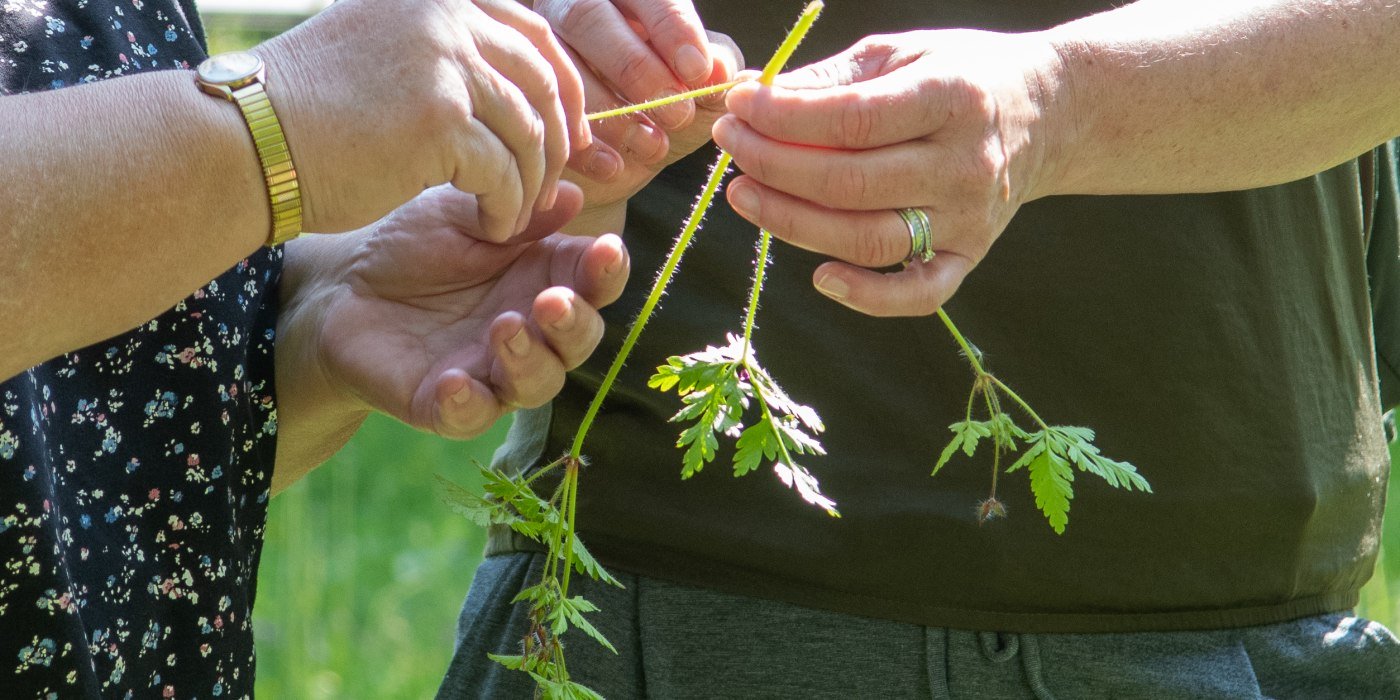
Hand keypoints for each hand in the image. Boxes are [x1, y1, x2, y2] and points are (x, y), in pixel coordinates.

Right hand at [256, 0, 587, 240]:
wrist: (245, 138)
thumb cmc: (307, 107)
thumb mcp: (381, 47)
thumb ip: (439, 49)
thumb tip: (511, 86)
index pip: (532, 34)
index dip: (562, 86)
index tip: (568, 130)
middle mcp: (447, 17)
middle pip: (542, 81)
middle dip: (560, 137)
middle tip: (557, 180)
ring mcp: (446, 65)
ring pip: (530, 133)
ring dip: (532, 182)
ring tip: (514, 212)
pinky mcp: (441, 121)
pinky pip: (505, 174)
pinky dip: (507, 208)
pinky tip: (491, 226)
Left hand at [303, 184, 627, 438]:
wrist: (339, 288)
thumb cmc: (411, 245)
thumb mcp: (458, 215)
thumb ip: (513, 212)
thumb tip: (570, 193)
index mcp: (544, 278)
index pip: (595, 281)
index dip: (608, 270)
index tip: (606, 250)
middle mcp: (532, 332)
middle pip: (579, 340)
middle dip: (574, 323)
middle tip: (552, 301)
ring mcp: (492, 372)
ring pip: (538, 383)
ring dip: (529, 360)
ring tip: (503, 327)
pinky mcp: (447, 405)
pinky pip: (470, 416)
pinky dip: (468, 403)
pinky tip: (455, 381)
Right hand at [532, 1, 742, 229]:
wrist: (624, 163)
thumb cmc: (666, 109)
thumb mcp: (699, 87)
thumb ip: (717, 68)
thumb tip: (724, 67)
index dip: (671, 27)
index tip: (697, 71)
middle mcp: (572, 7)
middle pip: (589, 17)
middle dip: (636, 67)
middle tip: (677, 112)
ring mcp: (538, 50)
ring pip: (560, 64)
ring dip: (611, 110)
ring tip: (653, 146)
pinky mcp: (519, 97)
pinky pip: (540, 113)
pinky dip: (583, 145)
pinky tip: (615, 166)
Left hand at [714, 30, 1060, 316]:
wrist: (1047, 112)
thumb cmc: (957, 74)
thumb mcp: (900, 53)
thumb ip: (830, 78)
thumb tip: (752, 95)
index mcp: (952, 97)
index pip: (853, 118)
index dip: (784, 117)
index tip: (738, 103)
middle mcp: (965, 164)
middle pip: (849, 183)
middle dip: (773, 164)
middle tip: (729, 144)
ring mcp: (970, 218)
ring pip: (867, 239)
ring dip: (792, 223)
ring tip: (742, 193)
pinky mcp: (970, 256)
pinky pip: (917, 294)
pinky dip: (868, 297)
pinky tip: (820, 278)